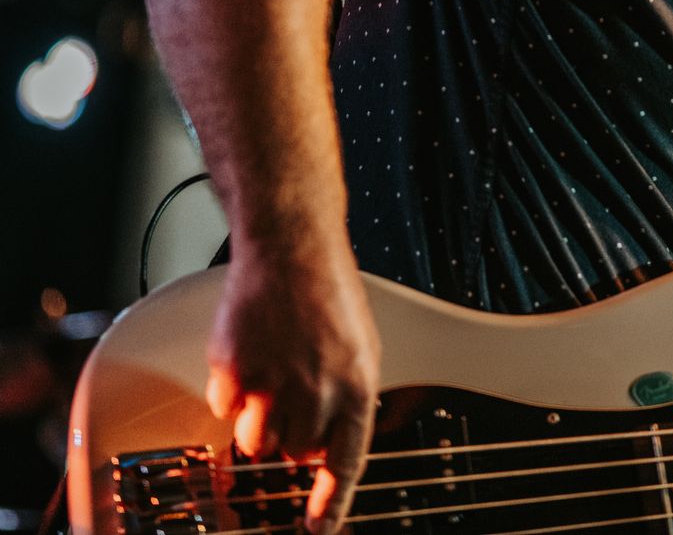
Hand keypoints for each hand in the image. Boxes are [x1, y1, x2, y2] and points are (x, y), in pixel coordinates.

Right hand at [207, 242, 380, 534]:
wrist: (293, 250)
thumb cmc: (329, 296)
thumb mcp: (360, 349)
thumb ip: (346, 399)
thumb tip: (323, 447)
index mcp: (358, 385)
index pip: (346, 462)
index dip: (330, 503)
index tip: (316, 529)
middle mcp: (318, 389)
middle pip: (295, 451)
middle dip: (292, 432)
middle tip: (294, 393)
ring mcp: (274, 381)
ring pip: (258, 440)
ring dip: (260, 418)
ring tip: (272, 374)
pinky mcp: (235, 371)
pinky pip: (226, 408)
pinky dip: (233, 389)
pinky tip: (251, 354)